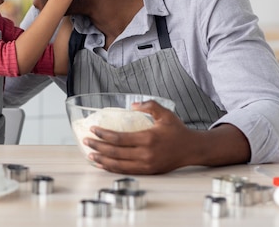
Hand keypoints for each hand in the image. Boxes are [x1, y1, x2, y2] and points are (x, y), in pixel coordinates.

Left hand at [83, 101, 250, 174]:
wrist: (192, 149)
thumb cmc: (177, 130)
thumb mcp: (165, 113)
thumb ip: (149, 106)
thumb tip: (131, 105)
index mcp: (148, 139)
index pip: (120, 138)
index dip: (104, 135)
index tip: (93, 129)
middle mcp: (146, 154)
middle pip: (115, 153)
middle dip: (98, 147)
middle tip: (86, 141)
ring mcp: (147, 165)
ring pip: (118, 165)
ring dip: (102, 160)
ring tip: (90, 155)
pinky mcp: (148, 172)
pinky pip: (126, 172)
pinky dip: (112, 169)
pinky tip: (103, 165)